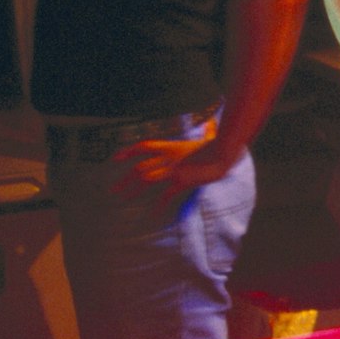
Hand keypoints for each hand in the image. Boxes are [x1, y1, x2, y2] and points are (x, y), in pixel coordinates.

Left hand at [113, 132, 242, 214]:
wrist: (225, 152)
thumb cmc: (219, 144)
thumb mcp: (206, 138)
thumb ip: (205, 131)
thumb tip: (211, 123)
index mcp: (171, 147)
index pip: (144, 146)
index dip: (128, 152)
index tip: (115, 159)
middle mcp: (169, 157)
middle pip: (140, 167)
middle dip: (125, 179)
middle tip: (114, 190)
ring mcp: (175, 169)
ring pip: (147, 179)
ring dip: (133, 190)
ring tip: (124, 199)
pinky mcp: (182, 181)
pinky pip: (166, 196)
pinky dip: (158, 206)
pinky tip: (153, 214)